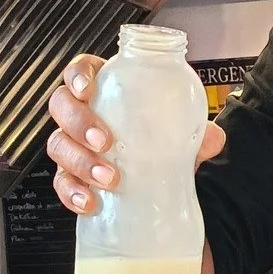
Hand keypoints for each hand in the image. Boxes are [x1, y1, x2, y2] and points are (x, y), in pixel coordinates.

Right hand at [47, 52, 225, 214]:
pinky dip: (72, 193)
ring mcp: (73, 146)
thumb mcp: (179, 132)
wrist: (158, 180)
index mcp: (106, 91)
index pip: (80, 70)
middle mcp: (82, 115)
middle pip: (62, 106)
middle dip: (78, 123)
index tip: (87, 90)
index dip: (77, 76)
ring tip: (108, 179)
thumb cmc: (158, 141)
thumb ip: (196, 132)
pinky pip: (62, 183)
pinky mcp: (71, 177)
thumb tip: (213, 139)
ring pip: (59, 146)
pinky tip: (90, 202)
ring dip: (80, 161)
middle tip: (105, 142)